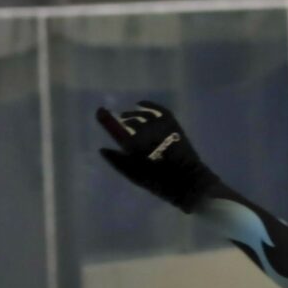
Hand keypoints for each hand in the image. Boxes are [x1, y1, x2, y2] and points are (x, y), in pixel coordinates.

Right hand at [95, 101, 218, 212]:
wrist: (189, 182)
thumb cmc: (161, 182)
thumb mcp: (136, 176)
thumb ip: (118, 162)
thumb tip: (102, 149)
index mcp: (138, 146)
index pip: (118, 129)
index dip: (106, 120)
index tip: (99, 112)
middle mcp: (149, 132)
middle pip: (131, 122)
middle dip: (124, 122)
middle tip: (120, 124)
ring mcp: (162, 127)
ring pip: (143, 116)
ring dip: (134, 115)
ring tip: (128, 117)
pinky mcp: (174, 125)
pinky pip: (159, 110)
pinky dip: (149, 106)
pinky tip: (140, 104)